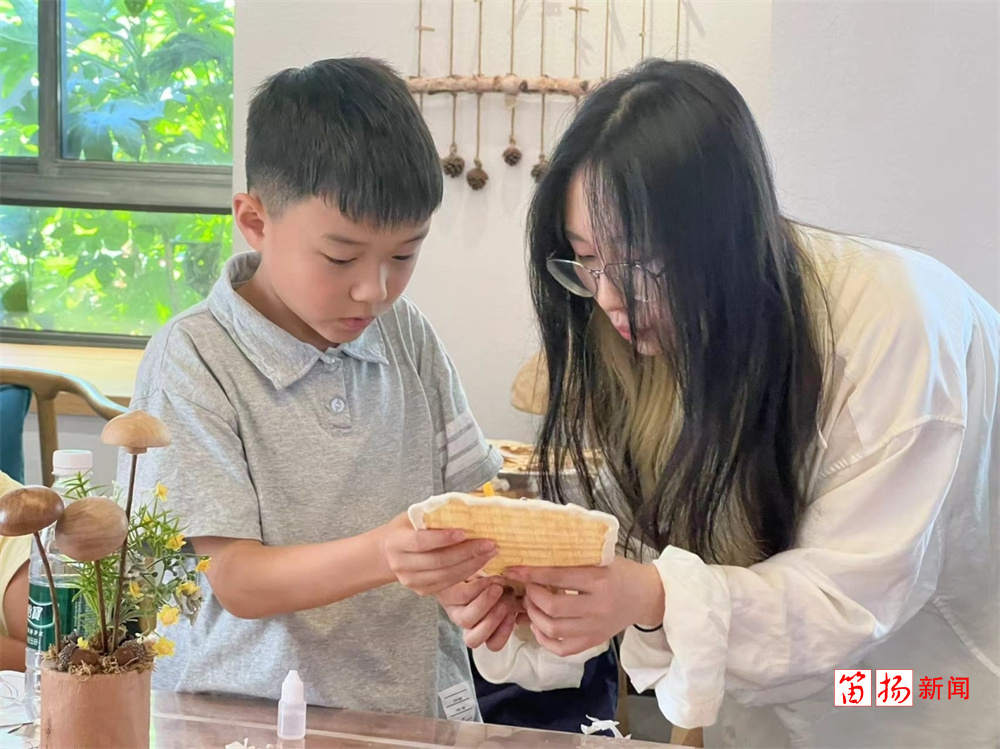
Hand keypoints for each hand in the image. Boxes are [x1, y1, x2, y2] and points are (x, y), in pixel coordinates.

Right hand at [379, 512, 496, 594]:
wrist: (389, 553)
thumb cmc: (406, 528)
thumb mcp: (414, 516)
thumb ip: (436, 513)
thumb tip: (469, 504)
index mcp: (396, 542)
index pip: (421, 542)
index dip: (443, 538)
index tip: (464, 532)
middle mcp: (401, 564)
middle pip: (438, 561)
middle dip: (467, 552)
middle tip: (489, 543)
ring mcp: (411, 581)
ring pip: (446, 575)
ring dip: (472, 564)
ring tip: (490, 552)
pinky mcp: (422, 590)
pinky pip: (448, 584)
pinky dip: (467, 574)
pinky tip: (481, 563)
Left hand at [436, 577, 523, 650]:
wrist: (467, 559)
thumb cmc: (491, 576)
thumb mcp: (508, 591)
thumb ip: (517, 602)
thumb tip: (528, 607)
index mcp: (483, 626)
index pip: (492, 645)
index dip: (504, 633)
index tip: (514, 615)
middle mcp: (467, 622)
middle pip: (473, 641)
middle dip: (494, 621)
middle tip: (508, 600)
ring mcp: (453, 610)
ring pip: (465, 621)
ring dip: (486, 605)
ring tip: (499, 588)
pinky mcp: (446, 593)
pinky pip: (463, 596)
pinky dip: (481, 586)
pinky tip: (490, 577)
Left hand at [505, 556, 663, 655]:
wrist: (646, 596)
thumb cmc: (621, 572)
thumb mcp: (601, 558)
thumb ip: (573, 561)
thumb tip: (536, 558)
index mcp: (599, 580)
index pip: (558, 577)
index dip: (532, 574)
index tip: (514, 569)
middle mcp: (597, 607)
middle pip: (552, 608)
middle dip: (532, 596)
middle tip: (527, 587)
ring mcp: (595, 628)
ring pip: (553, 630)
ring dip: (534, 616)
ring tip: (531, 604)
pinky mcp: (594, 641)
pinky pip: (562, 649)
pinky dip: (544, 640)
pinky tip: (538, 626)